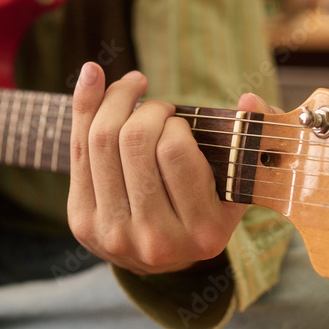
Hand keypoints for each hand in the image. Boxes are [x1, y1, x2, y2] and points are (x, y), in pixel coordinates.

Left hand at [67, 62, 277, 275]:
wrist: (163, 253)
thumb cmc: (205, 204)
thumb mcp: (238, 182)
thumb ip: (252, 138)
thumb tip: (249, 100)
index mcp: (202, 232)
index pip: (175, 151)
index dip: (175, 123)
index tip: (180, 123)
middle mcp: (156, 239)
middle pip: (133, 141)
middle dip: (147, 107)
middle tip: (159, 106)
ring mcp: (113, 233)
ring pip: (100, 141)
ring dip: (116, 98)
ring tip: (133, 89)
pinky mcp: (81, 221)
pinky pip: (76, 150)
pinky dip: (84, 104)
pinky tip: (94, 75)